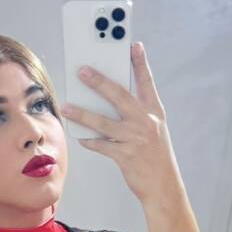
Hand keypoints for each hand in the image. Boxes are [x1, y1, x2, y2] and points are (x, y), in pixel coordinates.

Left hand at [61, 41, 184, 207]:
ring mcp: (135, 138)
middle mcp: (145, 122)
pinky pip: (102, 146)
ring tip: (66, 106)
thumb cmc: (157, 157)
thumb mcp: (154, 130)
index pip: (147, 82)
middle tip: (82, 70)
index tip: (133, 44)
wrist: (164, 187)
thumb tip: (110, 102)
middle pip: (119, 96)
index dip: (140, 63)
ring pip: (103, 122)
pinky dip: (90, 141)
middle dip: (99, 81)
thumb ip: (137, 114)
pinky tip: (80, 137)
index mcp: (155, 112)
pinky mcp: (125, 156)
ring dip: (82, 114)